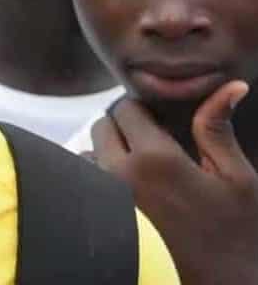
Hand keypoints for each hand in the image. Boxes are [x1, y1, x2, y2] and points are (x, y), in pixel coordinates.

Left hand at [92, 81, 257, 284]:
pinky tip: (130, 193)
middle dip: (123, 128)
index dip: (143, 111)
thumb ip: (217, 129)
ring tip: (143, 172)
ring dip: (108, 154)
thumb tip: (230, 85)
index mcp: (155, 159)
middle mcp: (120, 176)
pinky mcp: (101, 221)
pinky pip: (86, 185)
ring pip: (88, 155)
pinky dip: (99, 180)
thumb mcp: (237, 179)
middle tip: (153, 144)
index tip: (160, 123)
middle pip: (102, 127)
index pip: (125, 108)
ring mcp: (106, 201)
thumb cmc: (237, 238)